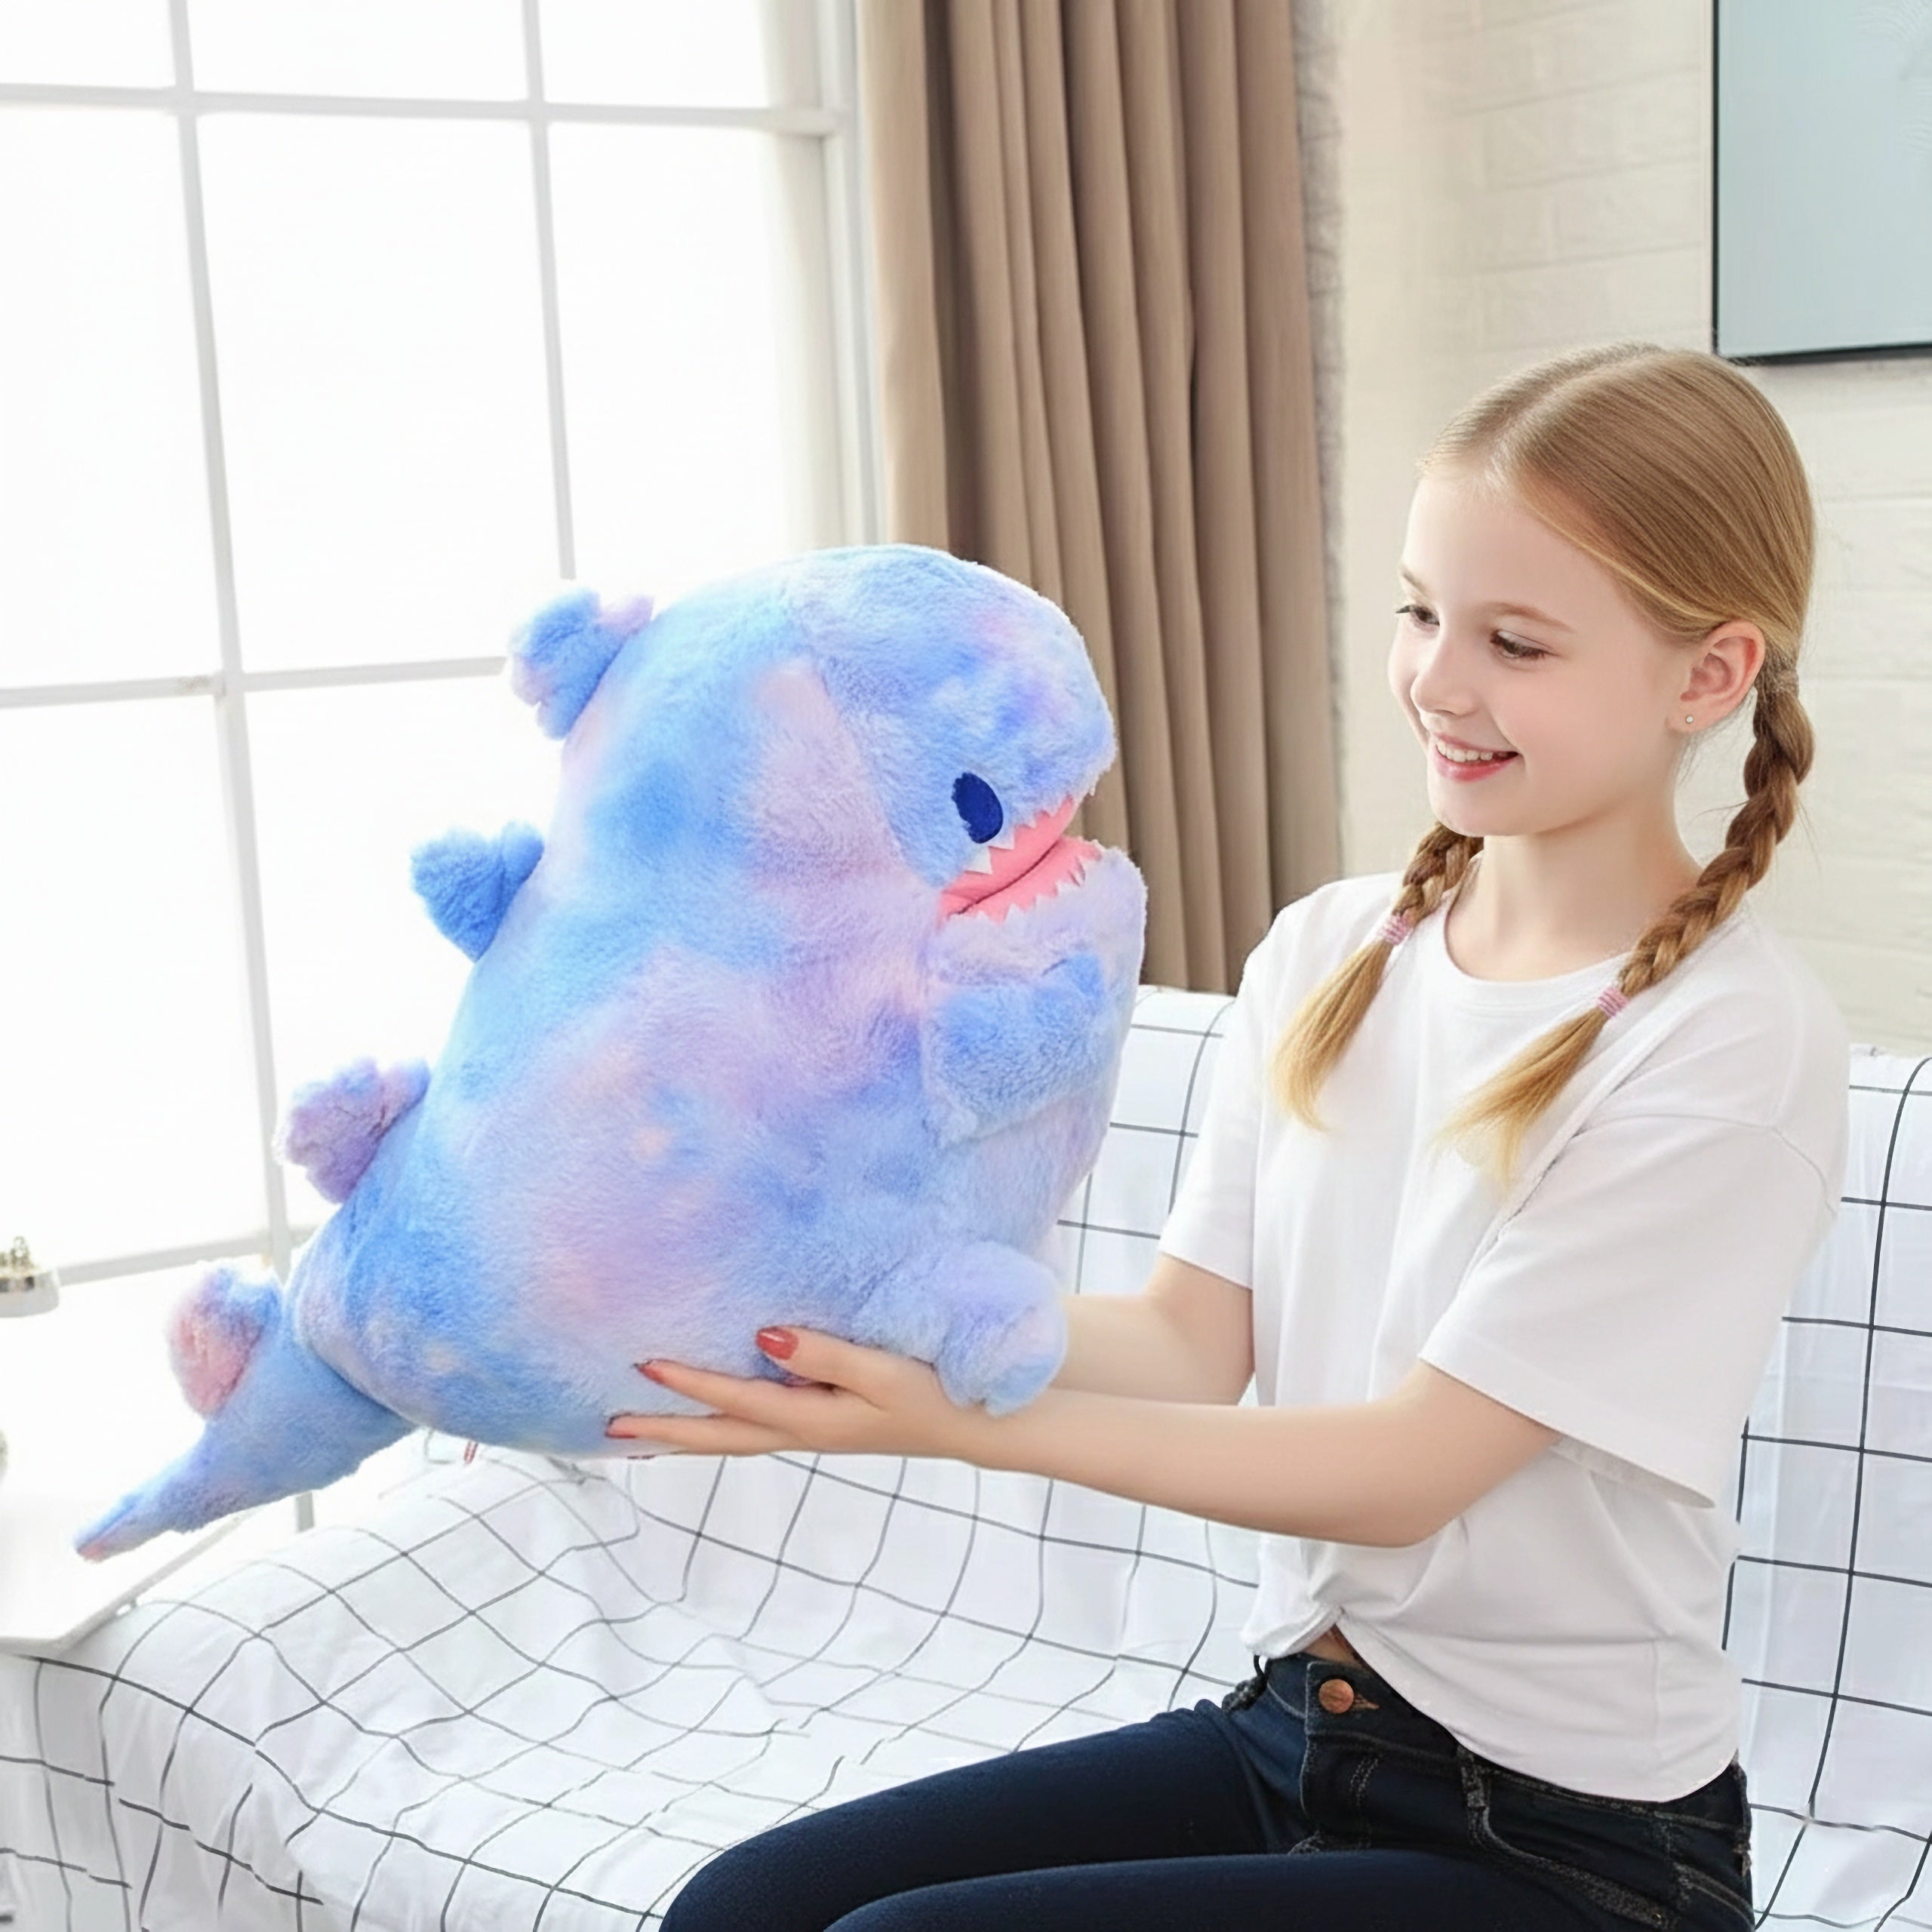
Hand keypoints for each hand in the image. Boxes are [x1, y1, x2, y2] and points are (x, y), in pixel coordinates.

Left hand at [604, 1327, 983, 1460]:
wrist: (982, 1424)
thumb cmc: (937, 1390)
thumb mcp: (884, 1370)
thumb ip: (823, 1354)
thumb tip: (762, 1337)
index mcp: (813, 1420)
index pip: (733, 1402)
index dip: (686, 1384)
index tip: (640, 1365)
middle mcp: (804, 1431)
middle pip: (719, 1437)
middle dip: (666, 1432)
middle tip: (609, 1428)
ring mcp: (815, 1430)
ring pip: (735, 1436)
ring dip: (688, 1433)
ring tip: (643, 1433)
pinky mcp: (828, 1421)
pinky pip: (758, 1427)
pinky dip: (723, 1424)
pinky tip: (716, 1414)